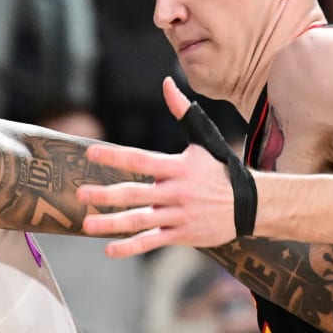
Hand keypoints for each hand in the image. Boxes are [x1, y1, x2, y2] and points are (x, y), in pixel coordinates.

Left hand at [81, 80, 251, 256]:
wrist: (252, 203)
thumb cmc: (222, 169)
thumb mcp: (204, 139)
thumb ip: (183, 112)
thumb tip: (167, 83)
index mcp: (178, 166)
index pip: (140, 159)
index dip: (115, 157)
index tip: (90, 154)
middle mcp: (176, 191)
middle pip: (135, 193)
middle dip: (106, 194)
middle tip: (80, 194)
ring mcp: (179, 214)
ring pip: (140, 220)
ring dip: (112, 224)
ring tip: (86, 225)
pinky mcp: (182, 234)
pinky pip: (152, 241)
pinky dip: (131, 247)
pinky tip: (109, 250)